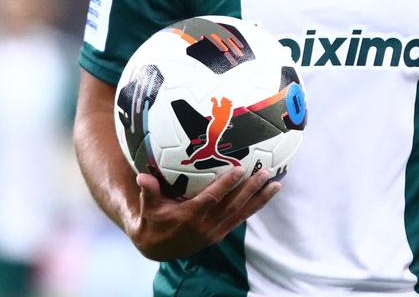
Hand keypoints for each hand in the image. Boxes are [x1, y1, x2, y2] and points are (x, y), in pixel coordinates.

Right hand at [128, 167, 279, 260]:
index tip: (239, 170)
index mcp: (189, 216)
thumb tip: (141, 176)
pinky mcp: (219, 234)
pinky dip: (254, 207)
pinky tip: (266, 195)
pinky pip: (239, 219)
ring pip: (241, 214)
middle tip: (265, 173)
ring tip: (276, 185)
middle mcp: (205, 226)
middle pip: (232, 206)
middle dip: (250, 190)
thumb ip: (148, 191)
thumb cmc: (151, 221)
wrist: (156, 248)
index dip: (226, 185)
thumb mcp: (147, 207)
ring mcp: (214, 232)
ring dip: (259, 199)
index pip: (212, 199)